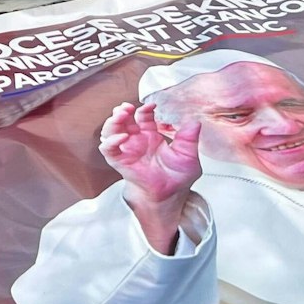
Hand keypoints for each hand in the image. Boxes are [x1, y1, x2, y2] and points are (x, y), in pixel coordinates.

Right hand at [99, 101, 202, 221]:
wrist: (168, 198)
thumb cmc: (176, 179)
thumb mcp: (188, 156)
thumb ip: (190, 139)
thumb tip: (195, 122)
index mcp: (152, 136)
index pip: (143, 116)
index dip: (145, 108)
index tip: (152, 104)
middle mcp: (137, 141)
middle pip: (124, 119)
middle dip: (124, 110)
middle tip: (128, 106)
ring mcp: (127, 150)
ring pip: (112, 130)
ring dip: (114, 121)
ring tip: (122, 115)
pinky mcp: (120, 162)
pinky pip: (109, 149)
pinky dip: (111, 141)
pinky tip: (122, 137)